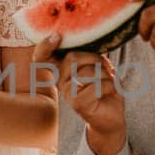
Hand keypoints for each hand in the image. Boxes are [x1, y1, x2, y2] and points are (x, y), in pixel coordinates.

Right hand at [34, 35, 125, 154]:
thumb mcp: (97, 67)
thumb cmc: (105, 90)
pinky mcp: (78, 104)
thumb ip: (89, 56)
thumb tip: (91, 41)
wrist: (111, 118)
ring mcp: (67, 93)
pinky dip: (110, 86)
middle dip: (95, 59)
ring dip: (106, 75)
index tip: (56, 36)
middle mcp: (61, 81)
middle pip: (72, 58)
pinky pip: (97, 85)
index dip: (45, 46)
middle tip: (106, 68)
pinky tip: (109, 92)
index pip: (43, 56)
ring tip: (109, 82)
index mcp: (62, 70)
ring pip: (88, 71)